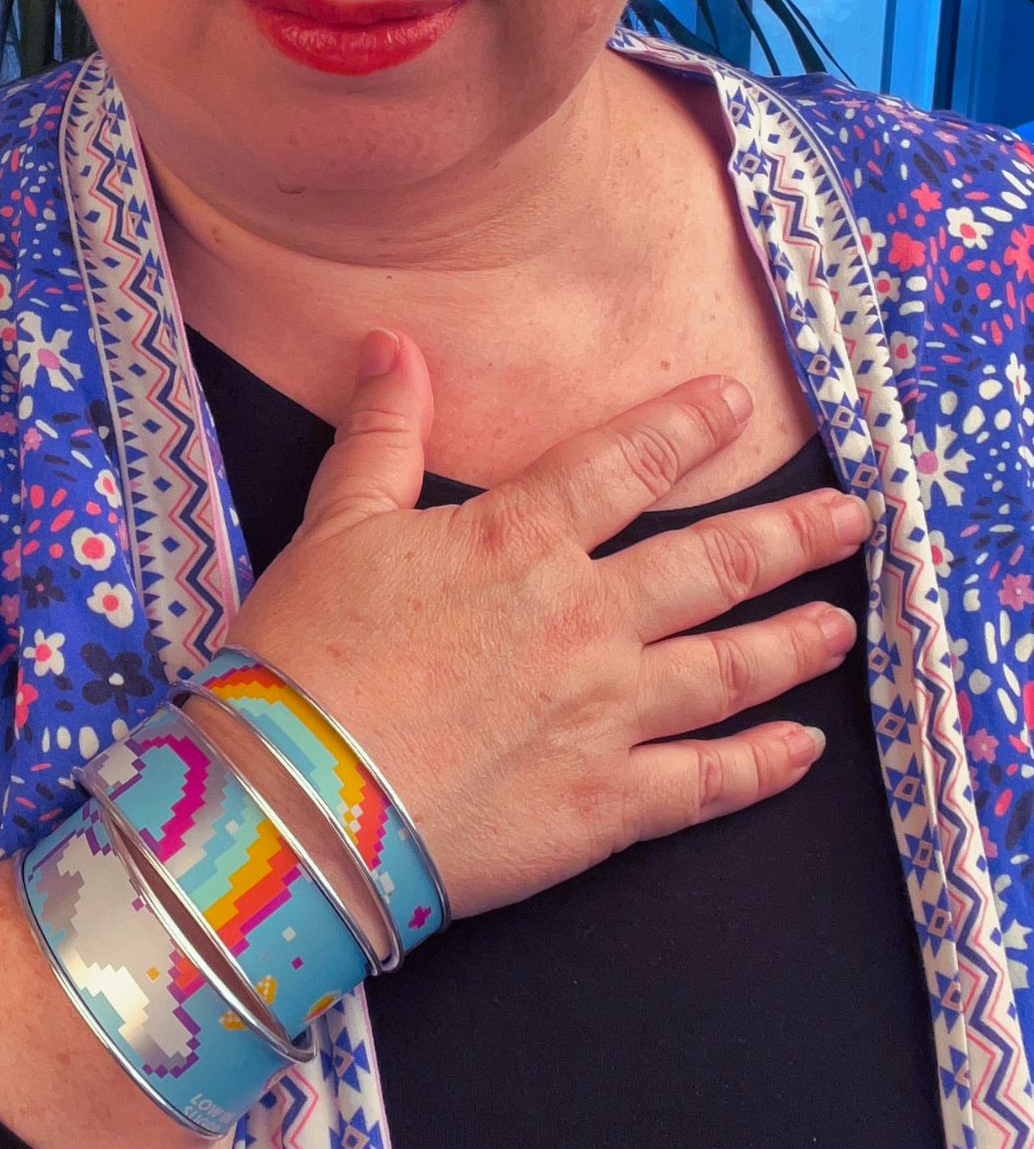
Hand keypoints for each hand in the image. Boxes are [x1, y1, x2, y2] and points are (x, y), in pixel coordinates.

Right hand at [222, 329, 868, 921]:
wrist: (299, 794)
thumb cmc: (306, 654)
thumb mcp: (335, 523)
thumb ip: (381, 432)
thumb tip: (395, 344)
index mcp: (520, 541)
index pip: (626, 464)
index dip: (686, 427)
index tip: (736, 405)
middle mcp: (584, 618)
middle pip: (713, 565)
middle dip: (789, 535)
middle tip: (849, 518)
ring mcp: (607, 713)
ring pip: (730, 667)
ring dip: (793, 641)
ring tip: (839, 624)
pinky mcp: (606, 804)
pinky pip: (708, 781)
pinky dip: (763, 765)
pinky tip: (800, 750)